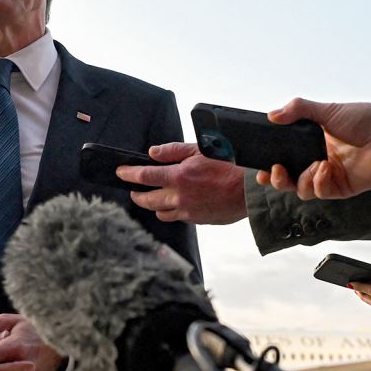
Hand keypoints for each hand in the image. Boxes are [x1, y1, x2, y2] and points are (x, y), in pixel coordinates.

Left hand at [120, 142, 247, 223]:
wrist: (249, 190)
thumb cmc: (228, 165)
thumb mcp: (200, 150)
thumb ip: (173, 151)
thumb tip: (152, 153)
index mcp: (179, 177)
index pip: (144, 177)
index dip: (128, 174)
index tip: (120, 172)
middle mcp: (180, 197)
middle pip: (147, 200)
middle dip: (136, 195)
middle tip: (134, 190)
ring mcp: (188, 211)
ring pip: (160, 212)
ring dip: (153, 205)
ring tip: (153, 197)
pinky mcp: (197, 220)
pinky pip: (177, 217)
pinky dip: (172, 210)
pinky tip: (176, 203)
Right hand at [261, 99, 370, 199]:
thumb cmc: (363, 118)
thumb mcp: (326, 110)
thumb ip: (298, 110)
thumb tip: (271, 115)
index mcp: (311, 145)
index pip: (284, 159)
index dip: (269, 166)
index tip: (258, 167)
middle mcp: (318, 162)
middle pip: (289, 181)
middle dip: (277, 180)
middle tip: (275, 171)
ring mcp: (330, 177)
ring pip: (303, 190)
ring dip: (302, 180)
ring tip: (313, 165)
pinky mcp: (343, 188)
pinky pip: (322, 192)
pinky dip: (319, 182)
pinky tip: (325, 168)